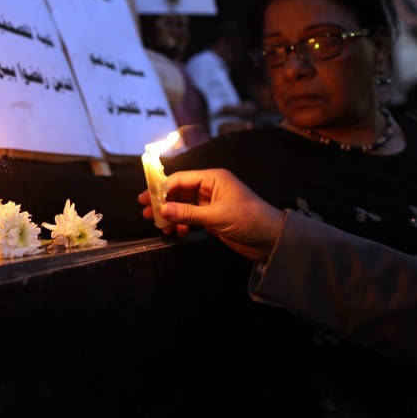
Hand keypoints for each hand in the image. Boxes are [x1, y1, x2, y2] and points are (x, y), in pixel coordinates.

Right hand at [143, 168, 283, 261]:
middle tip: (145, 212)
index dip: (162, 188)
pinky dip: (181, 224)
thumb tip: (162, 210)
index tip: (147, 199)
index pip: (181, 179)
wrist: (271, 239)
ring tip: (159, 226)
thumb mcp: (216, 216)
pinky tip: (176, 232)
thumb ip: (188, 213)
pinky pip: (189, 218)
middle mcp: (209, 187)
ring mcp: (210, 203)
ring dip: (171, 215)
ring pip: (182, 206)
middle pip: (179, 192)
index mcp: (213, 178)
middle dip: (163, 202)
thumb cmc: (248, 219)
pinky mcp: (211, 218)